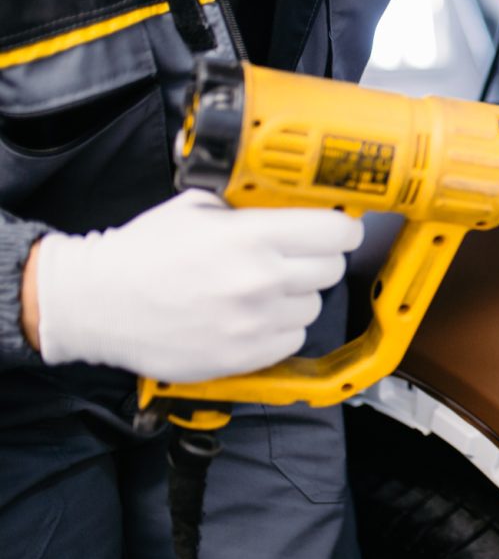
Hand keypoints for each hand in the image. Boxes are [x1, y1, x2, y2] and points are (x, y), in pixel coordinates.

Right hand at [31, 190, 362, 381]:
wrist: (97, 304)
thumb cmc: (142, 255)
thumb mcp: (196, 208)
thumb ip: (248, 206)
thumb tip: (291, 203)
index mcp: (251, 236)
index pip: (335, 231)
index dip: (341, 229)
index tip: (337, 230)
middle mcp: (259, 279)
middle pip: (332, 269)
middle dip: (317, 260)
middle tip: (294, 258)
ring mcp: (255, 321)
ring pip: (314, 306)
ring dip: (297, 297)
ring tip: (261, 290)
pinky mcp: (245, 355)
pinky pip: (293, 339)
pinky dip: (280, 329)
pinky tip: (251, 317)